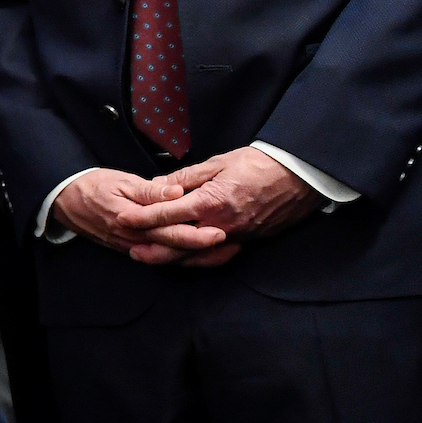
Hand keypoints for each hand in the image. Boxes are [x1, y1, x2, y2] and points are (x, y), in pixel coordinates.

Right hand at [53, 166, 234, 266]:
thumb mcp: (120, 182)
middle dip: (205, 250)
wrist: (66, 202)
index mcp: (132, 221)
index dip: (196, 234)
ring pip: (170, 258)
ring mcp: (133, 247)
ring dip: (198, 258)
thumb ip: (149, 190)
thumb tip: (175, 192)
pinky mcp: (133, 249)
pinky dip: (182, 258)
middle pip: (174, 249)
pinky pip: (161, 257)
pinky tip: (201, 255)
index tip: (220, 231)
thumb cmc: (94, 187)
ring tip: (226, 252)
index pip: (170, 231)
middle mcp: (134, 239)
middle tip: (234, 245)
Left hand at [122, 147, 324, 260]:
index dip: (142, 217)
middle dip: (152, 247)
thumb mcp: (218, 163)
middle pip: (178, 242)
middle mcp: (221, 224)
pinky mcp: (248, 240)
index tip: (122, 218)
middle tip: (129, 247)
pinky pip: (218, 255)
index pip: (168, 213)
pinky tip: (186, 259)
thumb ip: (186, 177)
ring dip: (172, 257)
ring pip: (197, 254)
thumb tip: (160, 185)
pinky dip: (199, 259)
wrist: (301, 175)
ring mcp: (236, 235)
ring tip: (150, 257)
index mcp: (211, 201)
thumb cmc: (259, 164)